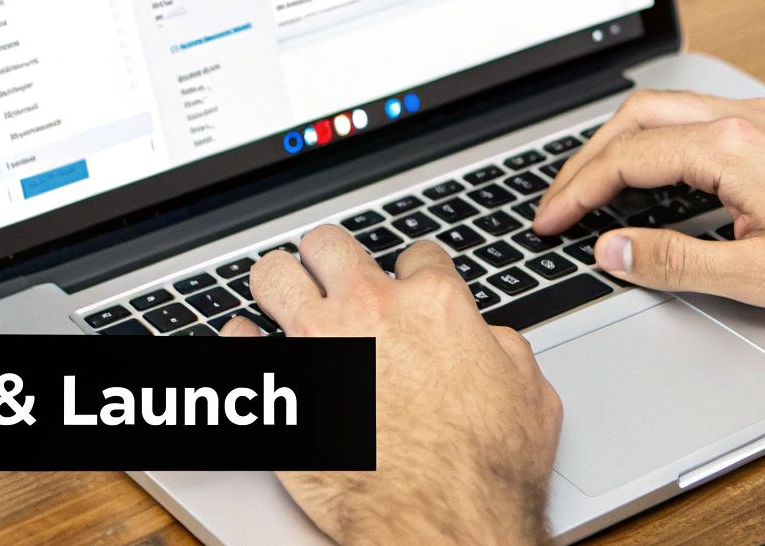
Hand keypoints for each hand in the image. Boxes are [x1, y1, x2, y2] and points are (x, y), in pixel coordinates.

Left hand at [221, 226, 560, 545]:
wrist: (443, 522)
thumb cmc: (486, 471)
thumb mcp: (529, 392)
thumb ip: (501, 347)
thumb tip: (485, 338)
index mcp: (434, 303)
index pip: (415, 255)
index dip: (413, 273)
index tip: (405, 289)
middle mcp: (371, 310)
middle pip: (330, 246)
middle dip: (330, 260)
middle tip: (332, 281)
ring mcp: (318, 345)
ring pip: (273, 274)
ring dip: (278, 284)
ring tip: (281, 298)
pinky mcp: (279, 387)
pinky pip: (235, 342)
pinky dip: (236, 341)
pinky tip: (244, 343)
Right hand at [533, 90, 764, 314]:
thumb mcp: (756, 276)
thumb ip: (674, 262)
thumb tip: (612, 250)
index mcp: (731, 148)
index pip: (628, 158)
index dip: (577, 191)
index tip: (550, 221)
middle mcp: (744, 120)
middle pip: (637, 118)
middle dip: (587, 159)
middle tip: (559, 202)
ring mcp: (763, 119)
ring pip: (668, 109)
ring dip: (621, 143)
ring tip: (593, 186)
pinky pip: (698, 117)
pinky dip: (658, 139)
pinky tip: (656, 174)